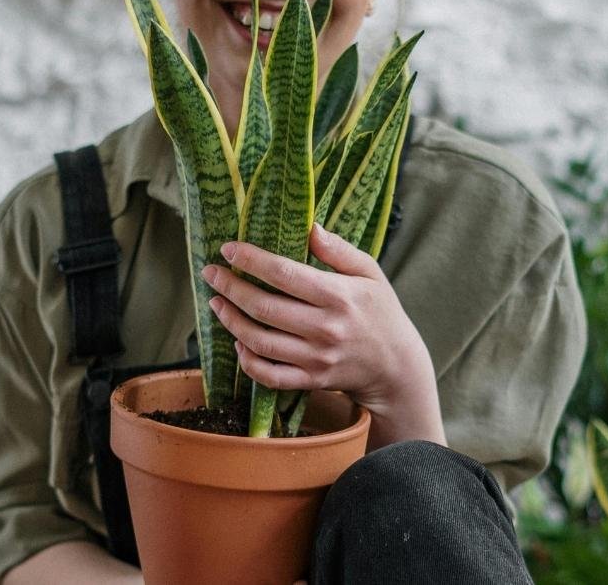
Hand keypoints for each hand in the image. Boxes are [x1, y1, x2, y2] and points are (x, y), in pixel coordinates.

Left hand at [201, 224, 445, 446]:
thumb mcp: (369, 273)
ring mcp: (316, 358)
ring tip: (217, 303)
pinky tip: (238, 341)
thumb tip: (309, 227)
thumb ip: (339, 250)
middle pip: (265, 307)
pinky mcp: (311, 380)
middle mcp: (325, 328)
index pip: (285, 274)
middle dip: (231, 287)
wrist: (396, 366)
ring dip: (231, 321)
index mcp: (339, 296)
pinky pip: (269, 375)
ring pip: (260, 341)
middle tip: (211, 273)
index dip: (252, 260)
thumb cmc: (380, 311)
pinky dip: (247, 360)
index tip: (229, 248)